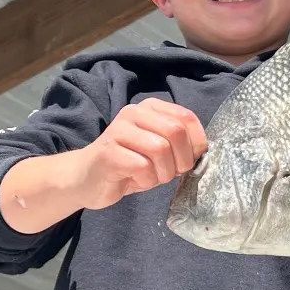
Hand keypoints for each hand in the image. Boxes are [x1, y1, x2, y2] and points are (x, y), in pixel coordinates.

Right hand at [74, 99, 207, 209]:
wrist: (86, 179)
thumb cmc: (128, 165)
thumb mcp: (158, 150)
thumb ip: (179, 144)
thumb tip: (202, 152)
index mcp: (150, 108)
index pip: (187, 118)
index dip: (196, 144)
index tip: (187, 161)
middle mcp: (134, 113)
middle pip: (176, 132)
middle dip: (181, 160)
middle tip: (171, 174)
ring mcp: (119, 130)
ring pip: (160, 149)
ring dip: (163, 173)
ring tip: (152, 178)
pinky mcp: (108, 152)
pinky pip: (143, 166)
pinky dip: (146, 180)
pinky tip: (136, 181)